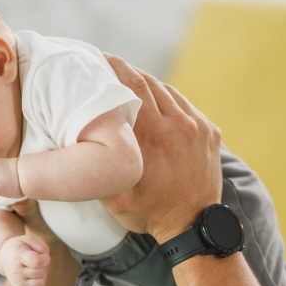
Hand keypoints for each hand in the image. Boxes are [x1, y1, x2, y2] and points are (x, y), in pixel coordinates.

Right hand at [0, 234, 50, 285]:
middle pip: (40, 272)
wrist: (4, 257)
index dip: (44, 258)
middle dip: (43, 266)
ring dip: (42, 276)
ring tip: (36, 269)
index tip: (41, 255)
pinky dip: (39, 284)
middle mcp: (17, 272)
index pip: (37, 262)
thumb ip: (40, 246)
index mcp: (18, 257)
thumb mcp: (28, 239)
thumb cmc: (20, 247)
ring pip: (39, 284)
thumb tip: (46, 257)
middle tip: (37, 260)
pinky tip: (34, 276)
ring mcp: (18, 282)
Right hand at [101, 55, 221, 241]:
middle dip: (127, 72)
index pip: (130, 88)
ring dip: (147, 85)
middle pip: (148, 84)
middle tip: (108, 66)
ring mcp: (196, 127)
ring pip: (167, 92)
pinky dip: (168, 101)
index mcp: (151, 138)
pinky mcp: (210, 132)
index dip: (113, 68)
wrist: (192, 226)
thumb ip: (98, 171)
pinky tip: (155, 103)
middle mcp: (177, 126)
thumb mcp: (115, 198)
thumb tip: (75, 151)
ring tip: (129, 83)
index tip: (97, 59)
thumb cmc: (149, 213)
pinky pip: (185, 106)